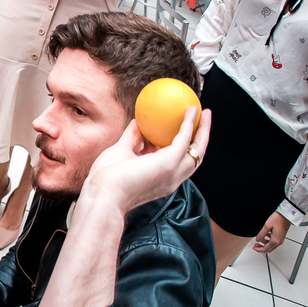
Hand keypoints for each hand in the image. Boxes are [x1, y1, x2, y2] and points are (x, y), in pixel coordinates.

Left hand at [83, 106, 212, 215]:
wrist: (103, 194)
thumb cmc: (106, 179)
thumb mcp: (121, 153)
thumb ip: (131, 138)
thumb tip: (136, 122)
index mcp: (160, 178)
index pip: (177, 160)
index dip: (183, 145)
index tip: (183, 128)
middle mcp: (171, 178)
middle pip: (194, 157)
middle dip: (201, 137)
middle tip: (203, 118)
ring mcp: (172, 172)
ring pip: (197, 150)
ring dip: (204, 130)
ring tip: (205, 113)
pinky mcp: (169, 163)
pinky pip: (184, 140)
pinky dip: (189, 125)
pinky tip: (190, 112)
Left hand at [253, 212, 289, 253]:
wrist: (286, 215)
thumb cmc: (278, 219)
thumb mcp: (267, 226)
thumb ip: (261, 234)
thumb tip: (257, 239)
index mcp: (275, 240)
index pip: (265, 249)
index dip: (258, 249)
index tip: (254, 247)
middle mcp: (279, 241)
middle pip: (269, 249)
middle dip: (261, 247)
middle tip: (255, 244)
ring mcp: (281, 239)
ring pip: (271, 245)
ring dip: (264, 243)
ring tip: (259, 238)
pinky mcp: (281, 236)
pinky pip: (274, 241)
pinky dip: (268, 240)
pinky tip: (265, 235)